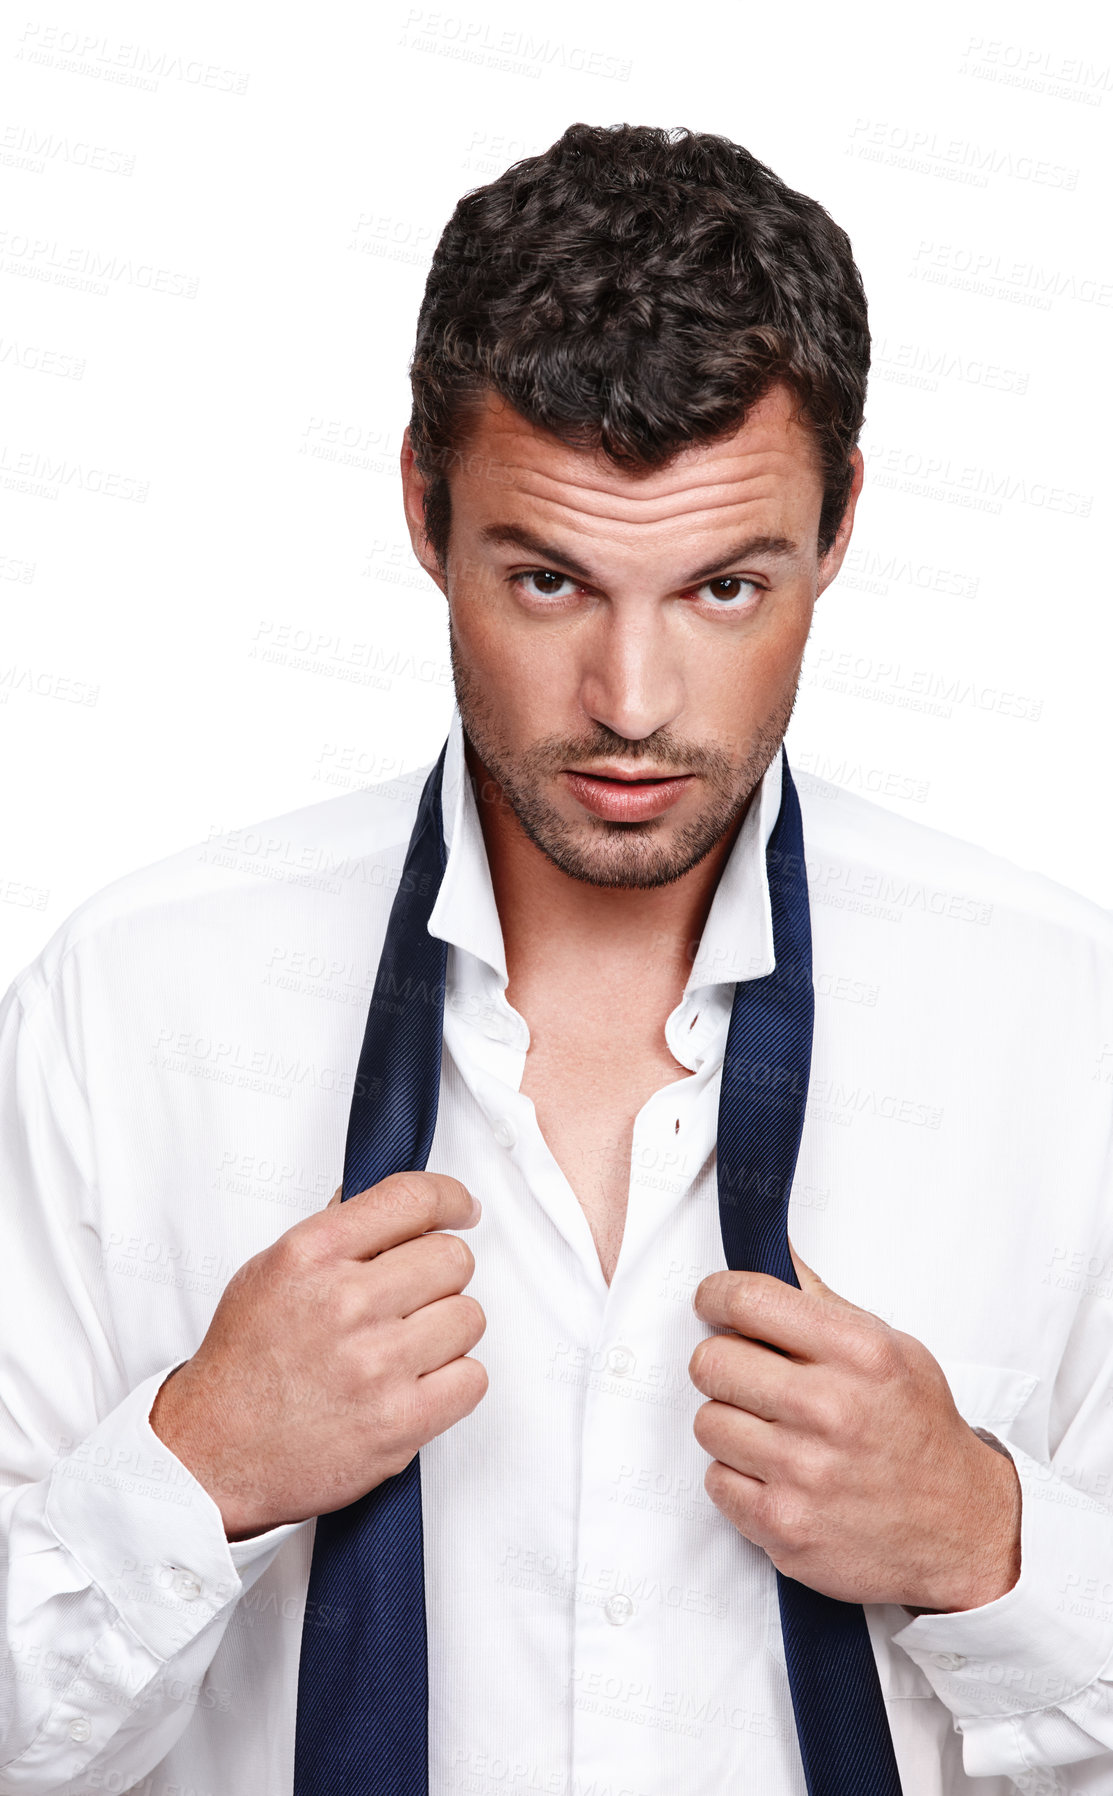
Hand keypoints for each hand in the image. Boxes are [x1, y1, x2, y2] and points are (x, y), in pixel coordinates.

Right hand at [150, 1172, 486, 1539]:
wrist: (213, 1453)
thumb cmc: (242, 1363)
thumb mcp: (269, 1270)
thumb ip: (332, 1231)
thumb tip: (380, 1201)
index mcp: (311, 1255)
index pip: (412, 1199)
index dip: (451, 1198)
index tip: (462, 1211)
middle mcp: (344, 1303)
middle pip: (453, 1259)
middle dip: (439, 1276)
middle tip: (414, 1298)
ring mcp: (375, 1364)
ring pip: (469, 1317)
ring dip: (447, 1330)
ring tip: (407, 1347)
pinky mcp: (398, 1422)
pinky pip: (473, 1378)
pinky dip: (454, 1381)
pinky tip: (418, 1383)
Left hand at [688, 1244, 1021, 1611]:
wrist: (961, 1527)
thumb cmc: (920, 1432)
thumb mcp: (893, 1347)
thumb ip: (824, 1302)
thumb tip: (775, 1251)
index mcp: (858, 1353)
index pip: (747, 1300)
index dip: (716, 1296)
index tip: (714, 1303)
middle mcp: (829, 1409)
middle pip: (711, 1361)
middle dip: (723, 1365)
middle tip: (750, 1378)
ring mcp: (803, 1472)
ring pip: (706, 1422)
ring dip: (731, 1425)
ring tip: (773, 1433)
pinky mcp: (784, 1526)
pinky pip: (716, 1481)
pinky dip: (738, 1479)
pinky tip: (778, 1476)